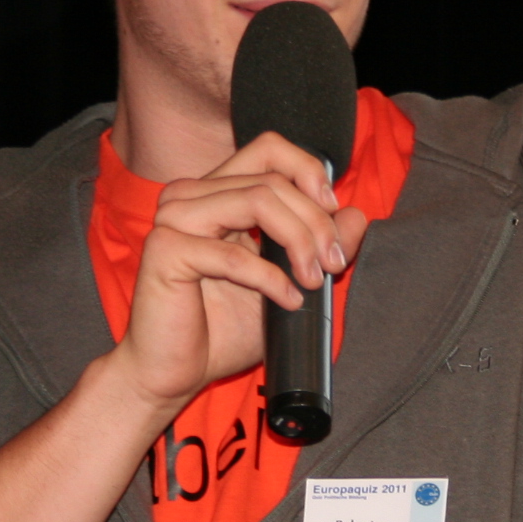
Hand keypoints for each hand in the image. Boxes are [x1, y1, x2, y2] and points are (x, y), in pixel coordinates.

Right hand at [108, 132, 370, 410]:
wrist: (175, 373)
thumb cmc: (223, 329)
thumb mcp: (287, 281)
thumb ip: (319, 245)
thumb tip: (357, 215)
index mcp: (215, 192)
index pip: (268, 149)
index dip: (308, 172)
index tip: (336, 213)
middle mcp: (190, 196)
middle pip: (272, 180)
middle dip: (316, 221)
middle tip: (334, 263)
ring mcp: (174, 219)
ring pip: (258, 201)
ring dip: (299, 241)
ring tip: (312, 279)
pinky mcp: (165, 251)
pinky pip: (234, 254)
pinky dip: (271, 279)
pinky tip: (288, 300)